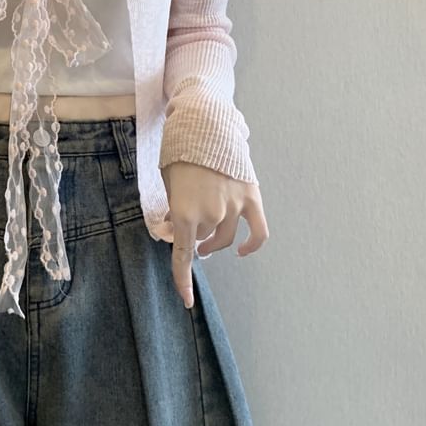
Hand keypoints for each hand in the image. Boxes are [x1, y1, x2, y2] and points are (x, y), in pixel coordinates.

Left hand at [160, 161, 268, 309]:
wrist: (205, 124)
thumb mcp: (167, 183)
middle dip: (193, 237)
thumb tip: (175, 231)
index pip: (183, 257)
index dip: (183, 281)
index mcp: (185, 213)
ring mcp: (234, 207)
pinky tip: (242, 251)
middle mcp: (211, 214)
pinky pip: (257, 232)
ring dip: (214, 241)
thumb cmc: (180, 153)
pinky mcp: (251, 197)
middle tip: (185, 231)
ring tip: (207, 241)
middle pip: (202, 239)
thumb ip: (173, 211)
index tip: (186, 301)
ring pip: (225, 237)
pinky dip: (252, 245)